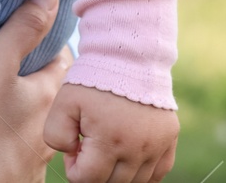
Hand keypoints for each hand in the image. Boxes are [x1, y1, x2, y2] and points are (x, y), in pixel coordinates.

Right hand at [0, 0, 71, 182]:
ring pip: (43, 123)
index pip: (64, 59)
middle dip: (45, 76)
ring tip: (12, 99)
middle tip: (25, 63)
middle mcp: (52, 126)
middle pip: (57, 92)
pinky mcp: (22, 176)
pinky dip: (18, 139)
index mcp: (50, 95)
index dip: (52, 43)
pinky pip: (26, 151)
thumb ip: (22, 27)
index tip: (39, 33)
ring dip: (32, 110)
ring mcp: (39, 156)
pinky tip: (3, 137)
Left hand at [43, 83, 178, 182]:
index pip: (88, 180)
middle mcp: (137, 148)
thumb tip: (72, 154)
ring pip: (135, 181)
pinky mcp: (170, 139)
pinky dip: (142, 172)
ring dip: (117, 172)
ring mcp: (157, 146)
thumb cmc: (93, 79)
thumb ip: (56, 135)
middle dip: (95, 171)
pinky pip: (158, 173)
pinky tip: (128, 155)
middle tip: (90, 145)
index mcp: (110, 140)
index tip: (75, 147)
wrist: (129, 55)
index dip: (75, 168)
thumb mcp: (63, 103)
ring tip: (108, 147)